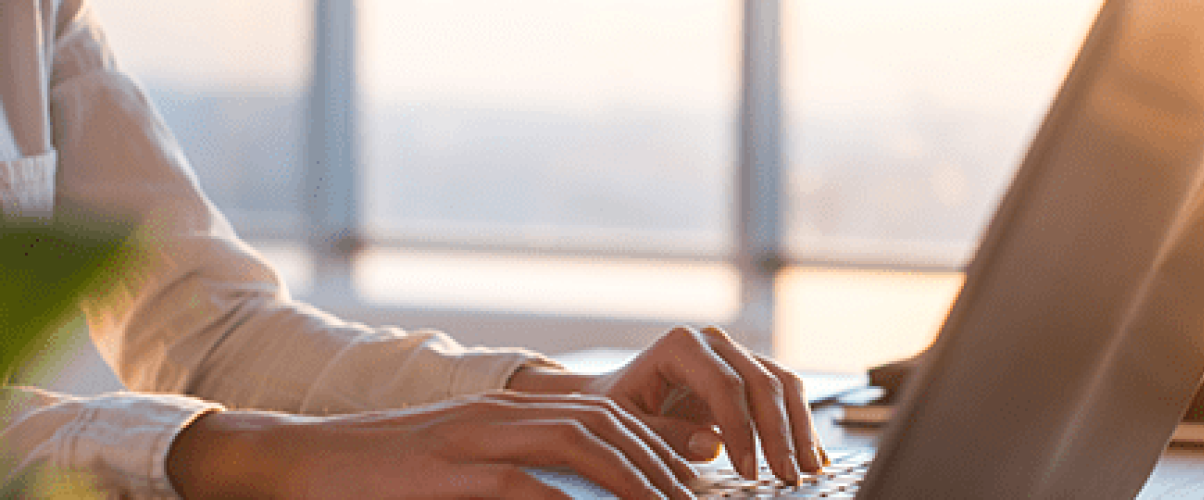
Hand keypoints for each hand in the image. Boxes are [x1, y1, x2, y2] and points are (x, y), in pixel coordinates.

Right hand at [166, 393, 697, 498]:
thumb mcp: (457, 469)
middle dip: (657, 461)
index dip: (653, 444)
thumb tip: (565, 495)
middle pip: (601, 424)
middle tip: (692, 499)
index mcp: (503, 412)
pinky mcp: (444, 471)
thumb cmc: (378, 476)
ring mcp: (470, 439)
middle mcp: (496, 416)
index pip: (599, 414)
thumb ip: (514, 480)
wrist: (294, 462)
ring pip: (576, 444)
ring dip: (629, 477)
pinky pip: (522, 485)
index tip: (690, 480)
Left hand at [517, 326, 824, 482]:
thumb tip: (713, 444)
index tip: (749, 470)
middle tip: (788, 476)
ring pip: (783, 384)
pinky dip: (801, 424)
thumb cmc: (617, 408)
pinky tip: (814, 454)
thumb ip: (665, 435)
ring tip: (810, 469)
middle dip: (779, 434)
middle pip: (762, 382)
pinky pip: (785, 393)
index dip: (742, 429)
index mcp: (681, 345)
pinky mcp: (750, 372)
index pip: (726, 385)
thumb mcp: (627, 425)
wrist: (615, 395)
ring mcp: (735, 353)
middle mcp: (714, 341)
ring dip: (800, 428)